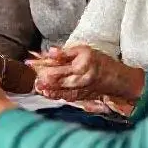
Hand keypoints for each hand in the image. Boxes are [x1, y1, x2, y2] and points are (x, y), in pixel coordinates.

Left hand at [28, 45, 143, 101]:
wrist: (118, 78)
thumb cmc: (100, 61)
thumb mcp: (84, 50)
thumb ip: (65, 52)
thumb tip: (49, 51)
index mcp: (80, 66)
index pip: (56, 65)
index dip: (41, 64)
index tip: (29, 62)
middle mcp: (79, 79)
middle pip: (57, 79)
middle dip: (42, 78)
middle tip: (31, 76)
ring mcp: (80, 90)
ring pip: (60, 90)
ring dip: (47, 88)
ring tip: (37, 86)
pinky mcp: (82, 96)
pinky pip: (67, 97)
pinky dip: (56, 95)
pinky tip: (47, 94)